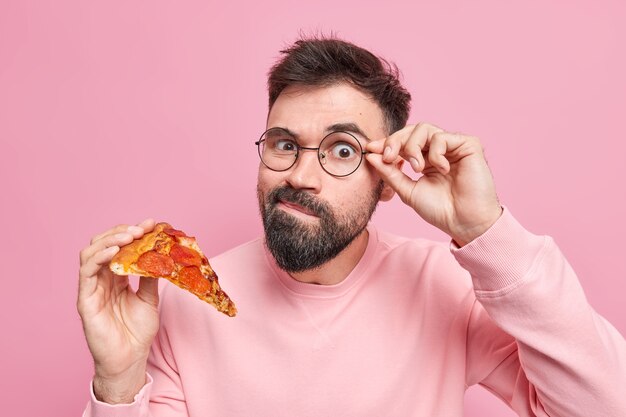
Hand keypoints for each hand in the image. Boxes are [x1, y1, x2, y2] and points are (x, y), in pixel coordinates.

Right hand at [77, 218, 157, 402]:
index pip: (119, 247)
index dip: (133, 233)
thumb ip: (151, 275)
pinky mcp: (84, 300)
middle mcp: (100, 279)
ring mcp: (91, 288)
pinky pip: (86, 273)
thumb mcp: (150, 297)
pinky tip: (115, 251)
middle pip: (102, 245)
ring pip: (91, 253)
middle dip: (122, 232)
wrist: (130, 359)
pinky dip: (99, 257)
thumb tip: (160, 252)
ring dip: (110, 240)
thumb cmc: (137, 331)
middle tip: (141, 229)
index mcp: (115, 277)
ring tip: (130, 236)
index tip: (152, 224)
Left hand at [366, 122, 502, 245]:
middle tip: (389, 157)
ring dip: (413, 146)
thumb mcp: (407, 190)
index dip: (387, 143)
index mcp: (425, 159)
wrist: (464, 222)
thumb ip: (390, 172)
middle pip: (412, 130)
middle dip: (395, 141)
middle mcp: (439, 150)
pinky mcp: (469, 145)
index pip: (403, 141)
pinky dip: (436, 152)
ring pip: (425, 129)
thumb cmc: (440, 210)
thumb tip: (370, 155)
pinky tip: (441, 169)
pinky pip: (443, 137)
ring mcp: (453, 146)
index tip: (370, 149)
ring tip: (417, 169)